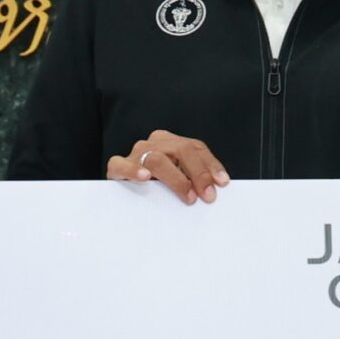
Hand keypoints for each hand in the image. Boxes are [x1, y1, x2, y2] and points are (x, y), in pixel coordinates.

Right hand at [108, 130, 229, 204]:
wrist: (124, 193)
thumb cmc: (158, 187)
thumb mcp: (181, 180)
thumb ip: (194, 179)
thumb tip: (216, 190)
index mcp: (171, 142)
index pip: (195, 148)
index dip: (210, 165)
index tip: (222, 183)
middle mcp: (154, 144)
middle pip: (181, 149)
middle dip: (198, 173)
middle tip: (207, 196)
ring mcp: (135, 154)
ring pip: (156, 159)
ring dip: (176, 178)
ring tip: (187, 195)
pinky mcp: (117, 167)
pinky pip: (122, 165)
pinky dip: (133, 171)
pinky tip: (144, 178)